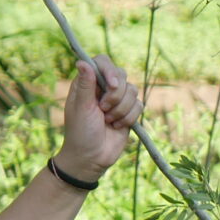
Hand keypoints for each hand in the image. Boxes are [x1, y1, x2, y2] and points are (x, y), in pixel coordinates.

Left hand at [57, 57, 141, 180]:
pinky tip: (116, 127)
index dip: (110, 70)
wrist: (91, 158)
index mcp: (87, 83)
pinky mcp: (128, 112)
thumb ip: (85, 84)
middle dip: (115, 95)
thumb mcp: (81, 108)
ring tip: (108, 121)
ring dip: (121, 109)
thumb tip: (81, 61)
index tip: (112, 85)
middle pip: (121, 75)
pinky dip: (129, 117)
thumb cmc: (80, 133)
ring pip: (132, 91)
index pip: (102, 62)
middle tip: (103, 109)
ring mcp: (117, 99)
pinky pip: (139, 105)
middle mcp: (103, 88)